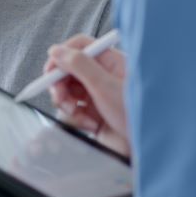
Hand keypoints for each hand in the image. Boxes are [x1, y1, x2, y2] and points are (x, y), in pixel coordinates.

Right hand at [46, 35, 130, 156]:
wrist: (145, 149)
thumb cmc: (136, 116)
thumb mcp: (105, 86)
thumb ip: (79, 65)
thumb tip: (57, 50)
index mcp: (111, 62)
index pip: (80, 47)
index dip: (61, 56)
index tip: (50, 71)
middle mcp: (103, 77)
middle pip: (69, 71)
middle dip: (60, 85)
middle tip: (59, 97)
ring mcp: (97, 96)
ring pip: (67, 92)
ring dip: (67, 104)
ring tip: (77, 114)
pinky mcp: (93, 116)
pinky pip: (72, 112)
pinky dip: (76, 119)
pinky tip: (90, 125)